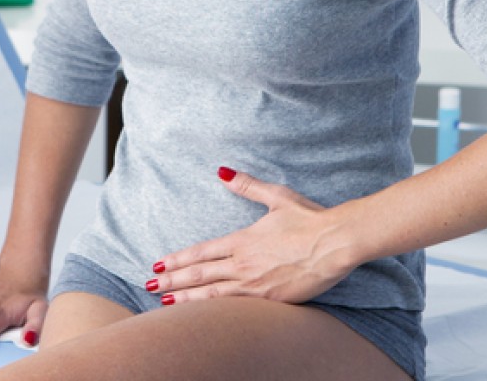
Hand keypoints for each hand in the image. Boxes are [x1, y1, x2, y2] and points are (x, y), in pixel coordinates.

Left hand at [146, 167, 355, 305]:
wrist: (336, 243)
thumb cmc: (310, 219)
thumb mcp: (277, 197)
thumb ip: (247, 186)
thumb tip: (222, 172)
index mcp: (242, 240)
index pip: (201, 252)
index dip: (177, 259)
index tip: (158, 265)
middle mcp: (244, 264)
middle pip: (200, 275)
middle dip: (173, 281)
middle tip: (150, 287)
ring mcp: (256, 285)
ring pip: (213, 295)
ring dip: (187, 299)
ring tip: (166, 303)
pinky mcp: (271, 300)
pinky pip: (236, 307)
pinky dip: (214, 311)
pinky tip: (203, 314)